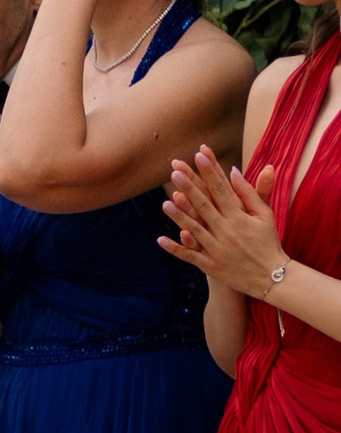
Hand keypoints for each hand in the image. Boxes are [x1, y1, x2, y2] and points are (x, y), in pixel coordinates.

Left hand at [162, 143, 283, 295]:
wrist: (271, 277)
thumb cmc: (268, 242)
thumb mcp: (265, 215)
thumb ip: (250, 194)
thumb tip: (235, 171)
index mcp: (240, 217)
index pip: (222, 189)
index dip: (210, 171)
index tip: (200, 154)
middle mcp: (227, 231)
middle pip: (205, 206)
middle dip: (190, 188)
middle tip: (176, 171)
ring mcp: (217, 249)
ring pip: (195, 230)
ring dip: (179, 216)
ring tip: (165, 202)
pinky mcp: (211, 265)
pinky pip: (190, 256)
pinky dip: (176, 248)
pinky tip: (160, 239)